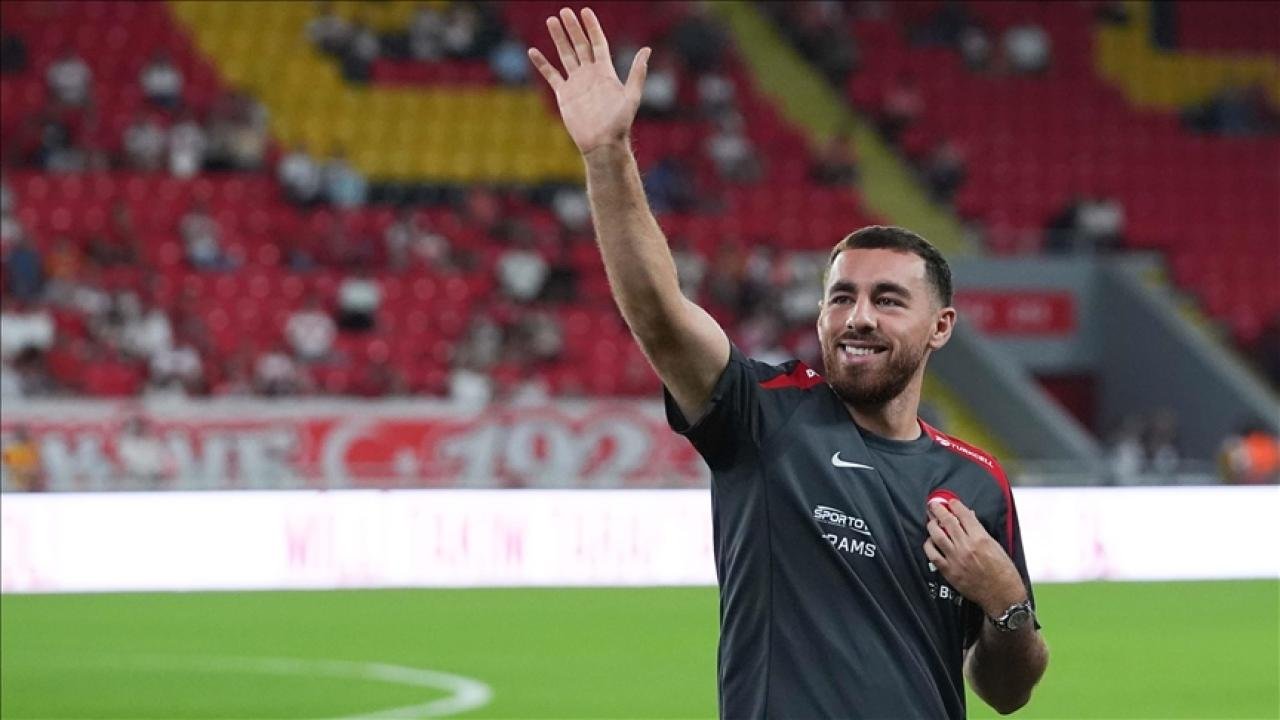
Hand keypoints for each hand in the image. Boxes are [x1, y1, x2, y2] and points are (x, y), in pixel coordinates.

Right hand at [528, 7, 650, 155]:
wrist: (602, 143)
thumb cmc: (619, 123)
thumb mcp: (631, 96)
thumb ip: (637, 73)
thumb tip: (647, 50)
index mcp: (605, 72)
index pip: (598, 43)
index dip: (592, 27)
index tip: (585, 11)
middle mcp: (590, 74)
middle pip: (580, 45)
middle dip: (572, 28)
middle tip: (564, 11)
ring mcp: (576, 83)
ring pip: (565, 55)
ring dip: (558, 39)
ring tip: (551, 21)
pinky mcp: (564, 94)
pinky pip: (551, 75)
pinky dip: (542, 64)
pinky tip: (533, 51)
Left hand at [923, 498, 1025, 616]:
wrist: (1002, 596)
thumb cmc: (1004, 572)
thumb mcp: (997, 547)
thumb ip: (981, 532)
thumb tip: (970, 518)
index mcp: (981, 539)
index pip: (964, 515)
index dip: (955, 505)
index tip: (951, 502)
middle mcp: (966, 547)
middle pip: (948, 522)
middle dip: (939, 510)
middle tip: (934, 505)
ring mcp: (956, 559)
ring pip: (937, 536)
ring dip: (932, 525)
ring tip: (931, 521)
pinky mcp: (949, 571)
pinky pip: (932, 555)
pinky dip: (929, 545)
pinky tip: (930, 541)